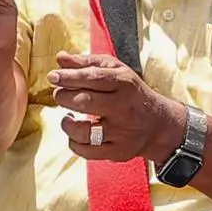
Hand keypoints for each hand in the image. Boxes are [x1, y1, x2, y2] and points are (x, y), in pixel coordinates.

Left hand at [49, 52, 185, 162]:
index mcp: (124, 83)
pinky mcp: (118, 151)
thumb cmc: (130, 92)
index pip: (92, 77)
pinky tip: (75, 134)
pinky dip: (74, 143)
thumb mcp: (115, 70)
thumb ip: (87, 63)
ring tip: (66, 117)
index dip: (69, 76)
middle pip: (85, 102)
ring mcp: (121, 132)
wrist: (159, 123)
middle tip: (58, 94)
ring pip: (84, 131)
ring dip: (67, 124)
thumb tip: (60, 59)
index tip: (52, 76)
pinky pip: (88, 151)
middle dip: (64, 97)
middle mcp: (123, 107)